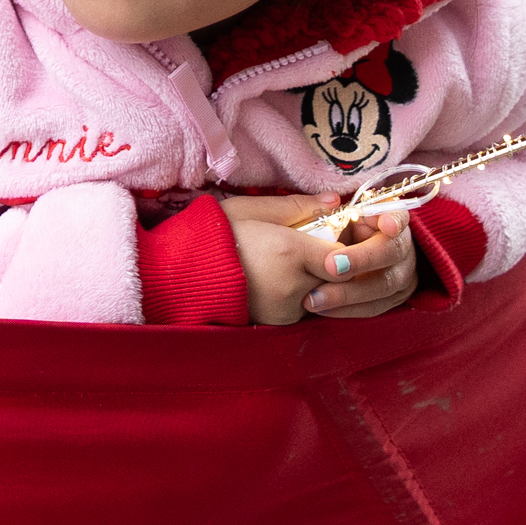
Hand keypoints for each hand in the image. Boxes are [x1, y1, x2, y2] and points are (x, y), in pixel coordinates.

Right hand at [218, 193, 418, 324]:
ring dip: (315, 278)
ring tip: (285, 262)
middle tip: (306, 245)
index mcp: (290, 251)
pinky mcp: (280, 323)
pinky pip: (306, 306)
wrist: (181, 273)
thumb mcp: (252, 209)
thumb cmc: (215, 234)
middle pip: (336, 275)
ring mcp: (288, 308)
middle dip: (329, 261)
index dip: (343, 245)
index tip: (334, 234)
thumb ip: (297, 206)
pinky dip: (301, 293)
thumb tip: (334, 202)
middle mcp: (295, 285)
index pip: (344, 256)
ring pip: (323, 292)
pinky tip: (277, 279)